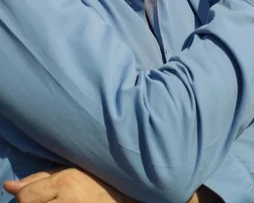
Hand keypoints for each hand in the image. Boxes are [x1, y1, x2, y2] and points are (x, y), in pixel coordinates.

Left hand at [3, 167, 136, 202]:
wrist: (124, 196)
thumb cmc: (96, 182)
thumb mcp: (70, 172)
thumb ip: (38, 179)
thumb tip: (7, 186)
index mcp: (66, 181)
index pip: (26, 197)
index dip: (26, 197)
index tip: (35, 196)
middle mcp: (68, 201)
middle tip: (49, 200)